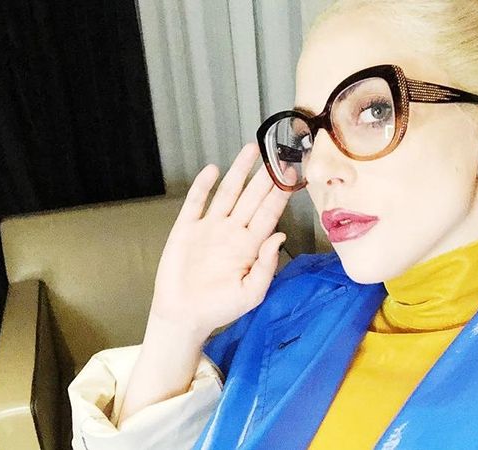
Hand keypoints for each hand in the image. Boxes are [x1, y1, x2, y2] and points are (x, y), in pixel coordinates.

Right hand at [149, 142, 293, 342]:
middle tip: (278, 153)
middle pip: (252, 197)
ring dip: (239, 171)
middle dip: (266, 176)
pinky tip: (213, 170)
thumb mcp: (251, 293)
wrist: (184, 316)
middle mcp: (233, 231)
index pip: (269, 213)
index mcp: (251, 246)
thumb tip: (280, 236)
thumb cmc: (220, 308)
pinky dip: (204, 185)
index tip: (293, 175)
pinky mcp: (187, 229)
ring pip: (228, 193)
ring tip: (252, 150)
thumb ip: (267, 266)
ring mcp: (210, 227)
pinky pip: (196, 202)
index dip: (281, 194)